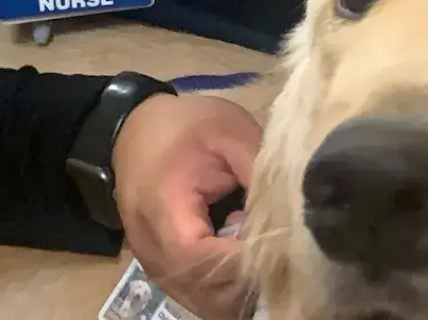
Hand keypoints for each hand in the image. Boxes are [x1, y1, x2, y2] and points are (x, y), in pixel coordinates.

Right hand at [112, 93, 262, 319]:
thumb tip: (293, 209)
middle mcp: (153, 252)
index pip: (205, 263)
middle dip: (250, 278)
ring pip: (206, 304)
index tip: (280, 241)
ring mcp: (155, 268)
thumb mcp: (228, 130)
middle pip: (208, 295)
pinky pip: (199, 296)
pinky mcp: (164, 271)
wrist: (134, 129)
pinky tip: (242, 255)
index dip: (246, 260)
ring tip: (260, 248)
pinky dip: (227, 287)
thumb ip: (259, 169)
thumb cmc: (184, 127)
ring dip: (240, 287)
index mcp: (163, 212)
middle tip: (278, 246)